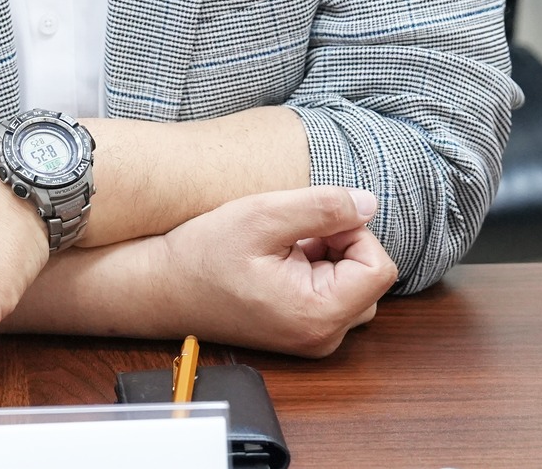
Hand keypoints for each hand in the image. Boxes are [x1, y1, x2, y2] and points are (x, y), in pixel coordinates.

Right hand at [155, 186, 396, 356]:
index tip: (310, 224)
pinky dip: (315, 269)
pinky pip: (333, 293)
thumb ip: (323, 207)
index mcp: (318, 315)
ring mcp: (313, 338)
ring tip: (282, 248)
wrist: (162, 288)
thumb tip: (369, 203)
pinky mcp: (302, 331)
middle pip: (370, 276)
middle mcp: (322, 337)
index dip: (351, 232)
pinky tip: (278, 261)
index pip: (379, 266)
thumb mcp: (262, 216)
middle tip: (291, 235)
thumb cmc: (204, 255)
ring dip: (328, 256)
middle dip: (340, 244)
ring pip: (354, 283)